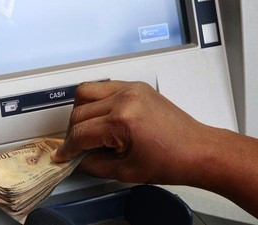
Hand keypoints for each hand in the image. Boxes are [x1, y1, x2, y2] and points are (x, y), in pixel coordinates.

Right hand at [51, 80, 206, 184]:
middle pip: (79, 112)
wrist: (198, 150)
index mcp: (121, 121)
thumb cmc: (171, 160)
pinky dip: (96, 100)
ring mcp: (131, 89)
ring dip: (80, 111)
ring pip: (86, 92)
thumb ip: (94, 164)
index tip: (63, 155)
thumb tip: (79, 158)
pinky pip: (104, 86)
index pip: (80, 133)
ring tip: (87, 128)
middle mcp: (124, 98)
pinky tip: (101, 115)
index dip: (68, 149)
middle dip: (72, 133)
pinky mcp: (136, 86)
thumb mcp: (126, 171)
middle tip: (76, 147)